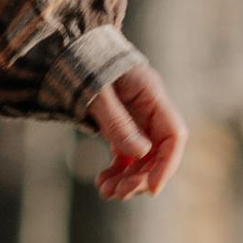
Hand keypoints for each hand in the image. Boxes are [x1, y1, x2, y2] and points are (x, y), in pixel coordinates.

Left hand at [83, 60, 185, 202]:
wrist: (68, 48)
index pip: (174, 135)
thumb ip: (118, 121)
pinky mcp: (121, 125)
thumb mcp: (97, 93)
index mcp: (151, 95)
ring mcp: (136, 118)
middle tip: (118, 193)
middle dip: (142, 177)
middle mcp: (148, 108)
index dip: (167, 164)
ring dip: (129, 179)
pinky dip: (118, 171)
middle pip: (158, 151)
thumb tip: (141, 152)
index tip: (152, 188)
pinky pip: (127, 154)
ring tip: (107, 193)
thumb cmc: (82, 64)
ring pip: (142, 157)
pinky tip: (103, 182)